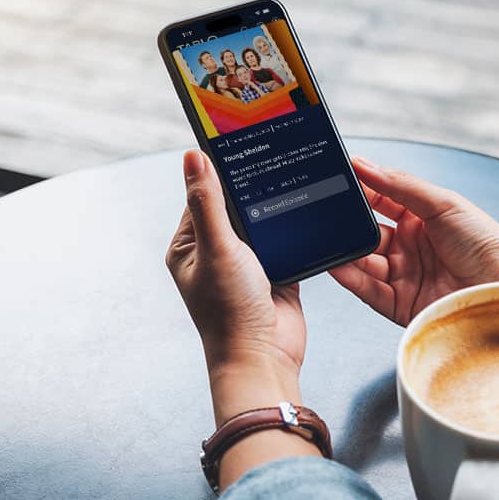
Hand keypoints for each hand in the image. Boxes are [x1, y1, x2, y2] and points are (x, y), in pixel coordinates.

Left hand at [165, 150, 306, 422]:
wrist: (265, 357)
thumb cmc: (230, 311)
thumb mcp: (217, 249)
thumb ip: (207, 202)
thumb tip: (193, 156)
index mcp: (190, 246)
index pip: (202, 195)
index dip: (218, 171)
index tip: (239, 142)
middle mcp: (216, 253)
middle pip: (235, 206)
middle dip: (252, 186)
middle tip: (273, 152)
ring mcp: (248, 263)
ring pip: (263, 221)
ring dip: (275, 206)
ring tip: (293, 175)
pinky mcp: (277, 271)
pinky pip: (287, 239)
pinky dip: (296, 227)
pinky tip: (308, 206)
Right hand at [329, 157, 498, 325]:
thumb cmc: (487, 245)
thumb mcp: (443, 203)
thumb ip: (400, 185)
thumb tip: (365, 164)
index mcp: (423, 219)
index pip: (381, 200)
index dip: (361, 191)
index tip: (337, 179)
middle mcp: (412, 247)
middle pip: (368, 233)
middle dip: (347, 225)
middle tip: (326, 213)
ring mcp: (406, 276)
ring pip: (364, 262)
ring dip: (345, 251)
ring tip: (326, 239)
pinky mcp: (401, 305)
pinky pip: (368, 290)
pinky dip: (350, 278)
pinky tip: (337, 265)